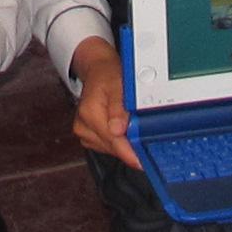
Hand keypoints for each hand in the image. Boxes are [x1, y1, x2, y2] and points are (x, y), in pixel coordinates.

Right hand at [67, 34, 138, 168]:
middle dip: (130, 145)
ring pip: (111, 149)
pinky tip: (123, 129)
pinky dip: (118, 141)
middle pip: (113, 147)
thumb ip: (118, 108)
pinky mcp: (88, 137)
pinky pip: (108, 146)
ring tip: (132, 126)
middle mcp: (84, 126)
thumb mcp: (118, 85)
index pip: (112, 140)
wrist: (97, 70)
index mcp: (90, 113)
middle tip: (147, 139)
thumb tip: (117, 130)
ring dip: (124, 143)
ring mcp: (84, 133)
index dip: (130, 152)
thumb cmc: (108, 75)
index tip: (144, 161)